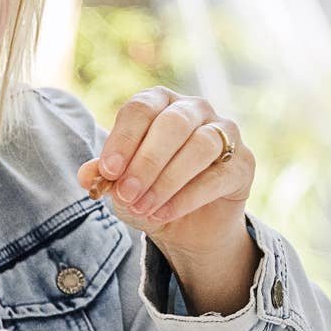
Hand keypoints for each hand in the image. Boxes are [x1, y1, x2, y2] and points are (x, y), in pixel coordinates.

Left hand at [77, 88, 256, 313]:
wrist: (187, 227)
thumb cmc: (149, 193)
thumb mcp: (121, 185)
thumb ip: (105, 175)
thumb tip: (86, 174)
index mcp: (160, 102)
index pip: (141, 108)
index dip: (123, 139)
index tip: (108, 171)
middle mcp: (194, 108)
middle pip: (171, 124)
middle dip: (145, 162)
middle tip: (125, 194)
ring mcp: (224, 131)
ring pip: (199, 146)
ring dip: (166, 180)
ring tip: (143, 207)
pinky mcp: (243, 162)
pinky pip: (218, 175)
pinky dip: (187, 197)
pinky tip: (164, 214)